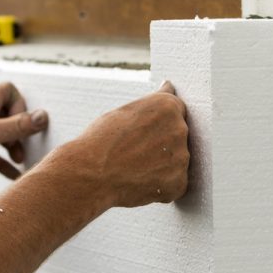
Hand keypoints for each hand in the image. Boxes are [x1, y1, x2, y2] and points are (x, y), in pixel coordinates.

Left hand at [0, 82, 48, 184]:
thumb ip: (19, 125)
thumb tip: (42, 117)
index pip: (9, 91)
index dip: (21, 105)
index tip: (24, 121)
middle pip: (10, 116)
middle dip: (20, 132)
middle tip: (23, 144)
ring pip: (3, 136)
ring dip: (14, 148)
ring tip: (19, 160)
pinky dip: (5, 164)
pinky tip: (14, 174)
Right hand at [76, 81, 189, 206]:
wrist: (90, 175)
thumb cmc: (101, 141)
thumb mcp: (126, 112)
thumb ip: (153, 104)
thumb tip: (168, 86)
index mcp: (168, 106)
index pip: (176, 112)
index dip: (156, 125)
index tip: (140, 134)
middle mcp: (180, 129)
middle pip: (177, 138)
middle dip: (160, 146)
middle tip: (132, 153)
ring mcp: (182, 158)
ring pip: (176, 162)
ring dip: (161, 166)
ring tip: (134, 169)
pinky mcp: (179, 183)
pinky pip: (174, 184)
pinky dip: (160, 186)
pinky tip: (139, 183)